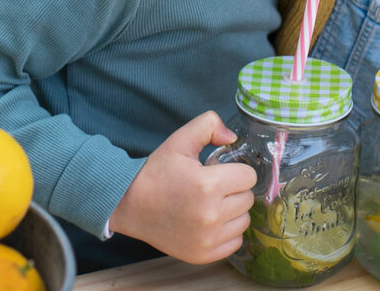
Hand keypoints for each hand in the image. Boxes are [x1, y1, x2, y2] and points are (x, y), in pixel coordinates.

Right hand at [109, 111, 256, 263]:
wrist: (130, 205)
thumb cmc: (157, 173)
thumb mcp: (180, 140)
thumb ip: (209, 125)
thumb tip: (233, 138)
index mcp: (208, 184)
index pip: (249, 176)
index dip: (236, 171)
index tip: (219, 172)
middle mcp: (210, 214)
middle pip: (248, 199)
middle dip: (234, 190)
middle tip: (212, 188)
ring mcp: (207, 238)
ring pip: (244, 221)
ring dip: (233, 212)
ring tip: (211, 205)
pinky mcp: (203, 254)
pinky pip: (235, 242)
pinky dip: (227, 232)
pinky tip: (210, 222)